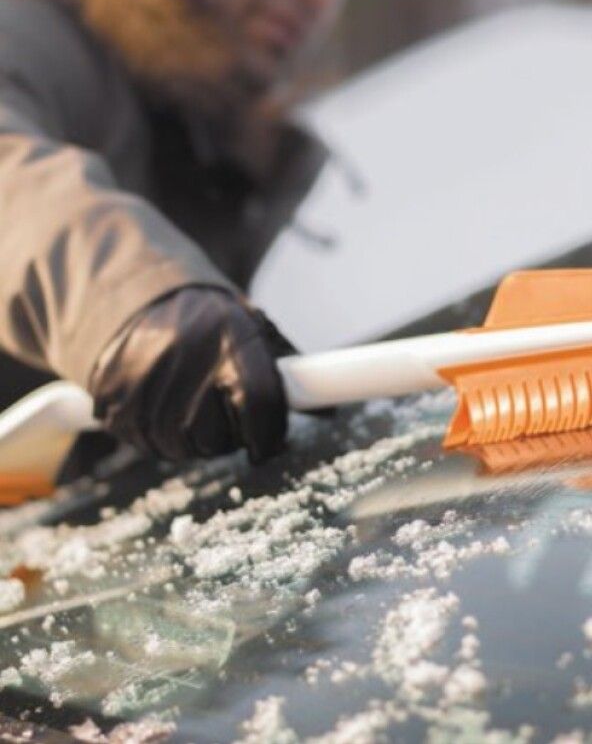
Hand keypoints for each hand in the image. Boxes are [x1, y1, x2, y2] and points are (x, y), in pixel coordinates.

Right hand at [87, 287, 293, 462]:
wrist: (142, 297)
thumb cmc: (213, 323)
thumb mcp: (255, 330)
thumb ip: (289, 372)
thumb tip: (328, 413)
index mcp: (231, 336)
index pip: (258, 401)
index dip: (268, 434)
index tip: (268, 445)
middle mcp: (187, 354)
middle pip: (215, 436)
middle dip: (226, 437)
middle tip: (224, 414)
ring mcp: (144, 375)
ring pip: (178, 446)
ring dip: (191, 440)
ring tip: (191, 405)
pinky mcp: (111, 393)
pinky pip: (141, 441)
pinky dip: (155, 435)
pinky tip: (160, 405)